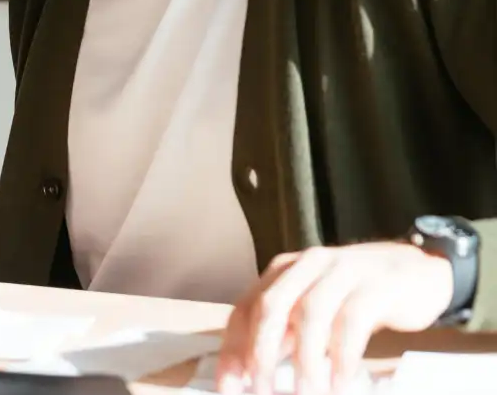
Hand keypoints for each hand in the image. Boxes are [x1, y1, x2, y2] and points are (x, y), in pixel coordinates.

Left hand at [216, 241, 453, 394]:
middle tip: (261, 391)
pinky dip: (343, 357)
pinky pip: (352, 322)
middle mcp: (306, 265)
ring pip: (311, 314)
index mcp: (282, 271)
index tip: (228, 387)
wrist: (419, 270)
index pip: (245, 308)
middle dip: (261, 353)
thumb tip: (253, 375)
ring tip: (307, 394)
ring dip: (306, 361)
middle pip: (271, 307)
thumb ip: (286, 334)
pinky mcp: (376, 286)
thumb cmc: (357, 296)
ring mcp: (341, 271)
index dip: (233, 349)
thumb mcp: (314, 309)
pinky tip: (340, 384)